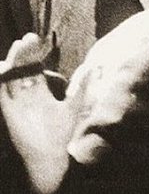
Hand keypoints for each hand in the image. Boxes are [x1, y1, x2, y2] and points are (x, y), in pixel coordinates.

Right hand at [0, 33, 74, 193]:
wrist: (51, 155)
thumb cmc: (62, 134)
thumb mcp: (74, 106)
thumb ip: (82, 87)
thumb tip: (94, 67)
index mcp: (39, 91)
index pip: (34, 67)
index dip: (34, 54)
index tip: (38, 39)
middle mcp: (26, 94)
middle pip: (22, 68)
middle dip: (25, 53)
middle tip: (30, 38)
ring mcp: (16, 101)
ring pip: (11, 75)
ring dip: (15, 61)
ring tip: (20, 46)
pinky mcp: (8, 110)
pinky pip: (2, 91)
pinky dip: (2, 78)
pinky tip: (4, 67)